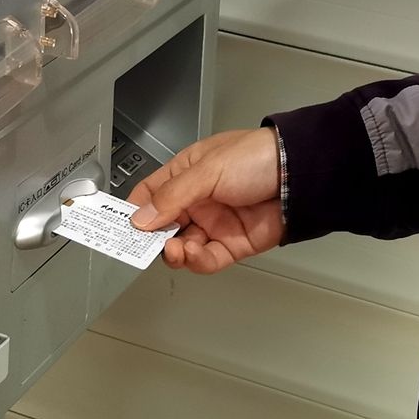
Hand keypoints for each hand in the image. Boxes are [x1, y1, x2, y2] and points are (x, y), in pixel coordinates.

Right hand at [126, 127, 285, 274]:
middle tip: (142, 246)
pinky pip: (206, 259)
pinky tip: (190, 254)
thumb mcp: (208, 169)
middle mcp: (198, 200)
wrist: (299, 174)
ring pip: (182, 246)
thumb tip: (140, 219)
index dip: (134, 211)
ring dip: (173, 251)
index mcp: (187, 174)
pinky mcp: (232, 244)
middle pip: (163, 226)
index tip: (119, 227)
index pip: (151, 195)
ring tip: (173, 249)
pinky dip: (195, 260)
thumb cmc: (255, 157)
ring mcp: (215, 223)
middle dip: (152, 238)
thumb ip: (173, 196)